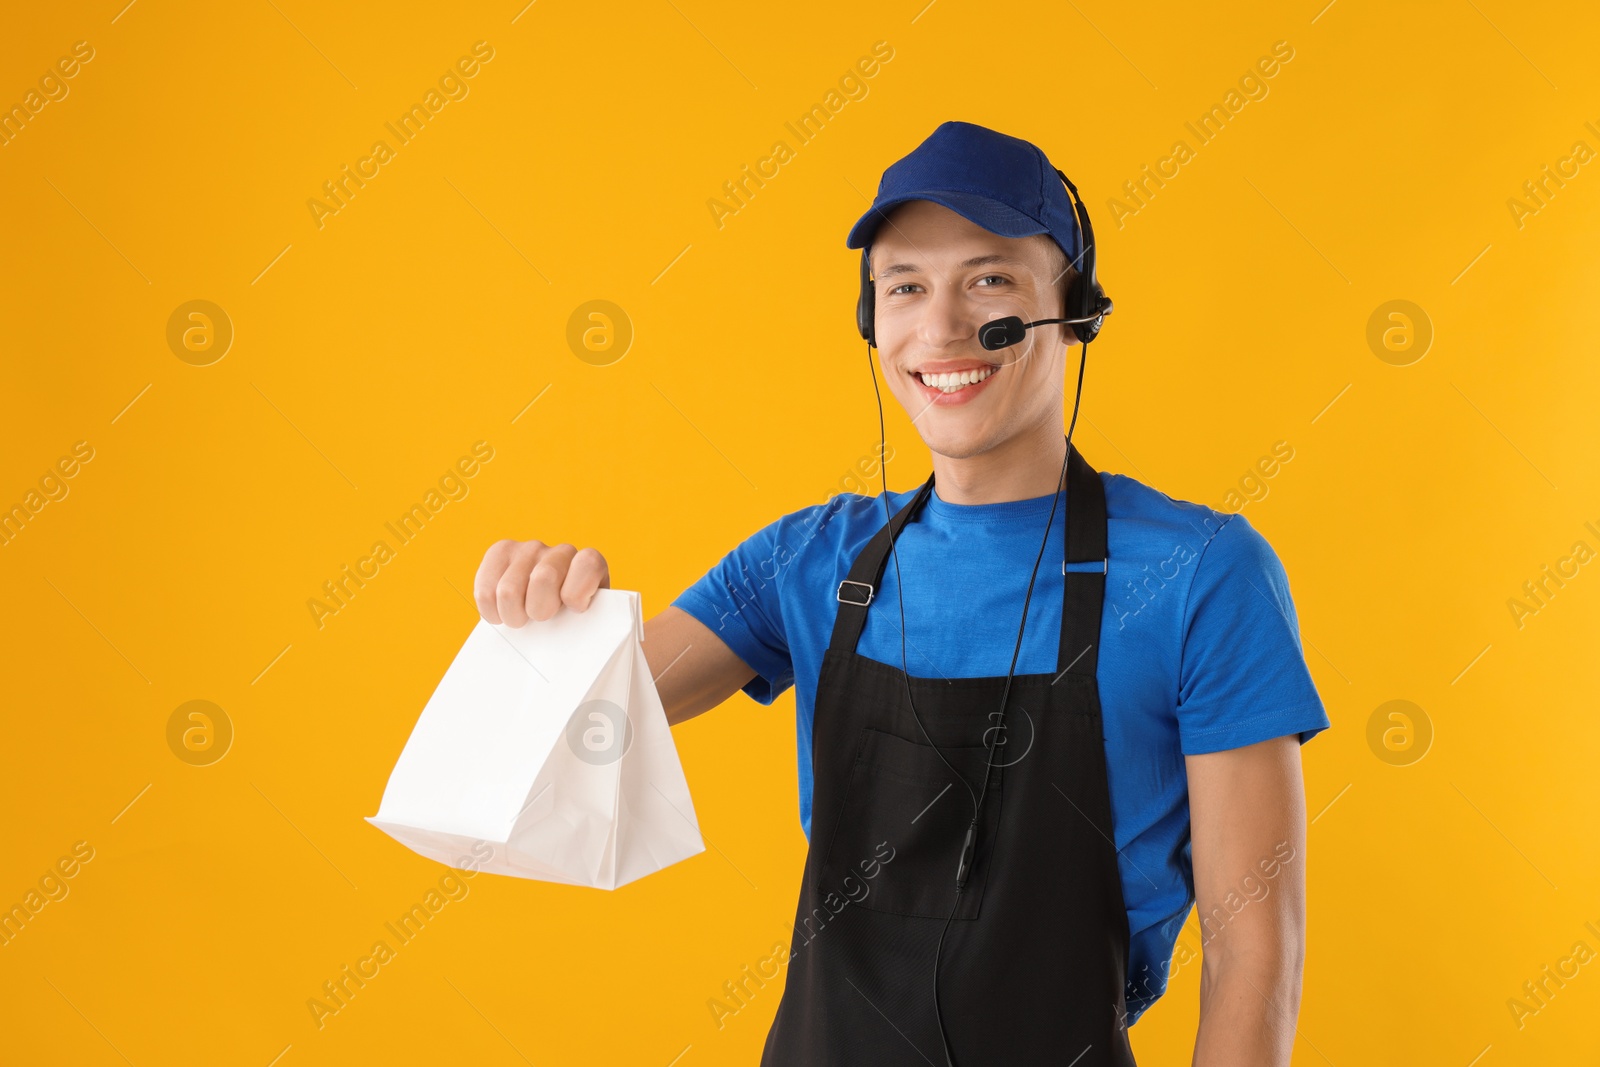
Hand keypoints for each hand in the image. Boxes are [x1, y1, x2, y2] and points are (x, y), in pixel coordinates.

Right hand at [473, 540, 610, 625]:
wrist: (545, 614)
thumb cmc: (567, 622)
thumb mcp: (583, 626)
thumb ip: (586, 628)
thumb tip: (587, 667)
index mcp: (590, 566)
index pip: (588, 563)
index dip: (576, 592)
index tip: (574, 610)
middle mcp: (562, 551)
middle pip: (543, 577)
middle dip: (538, 610)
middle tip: (540, 618)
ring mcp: (530, 548)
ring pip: (508, 590)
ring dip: (512, 614)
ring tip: (521, 616)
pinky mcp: (501, 551)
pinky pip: (485, 589)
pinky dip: (491, 611)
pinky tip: (503, 610)